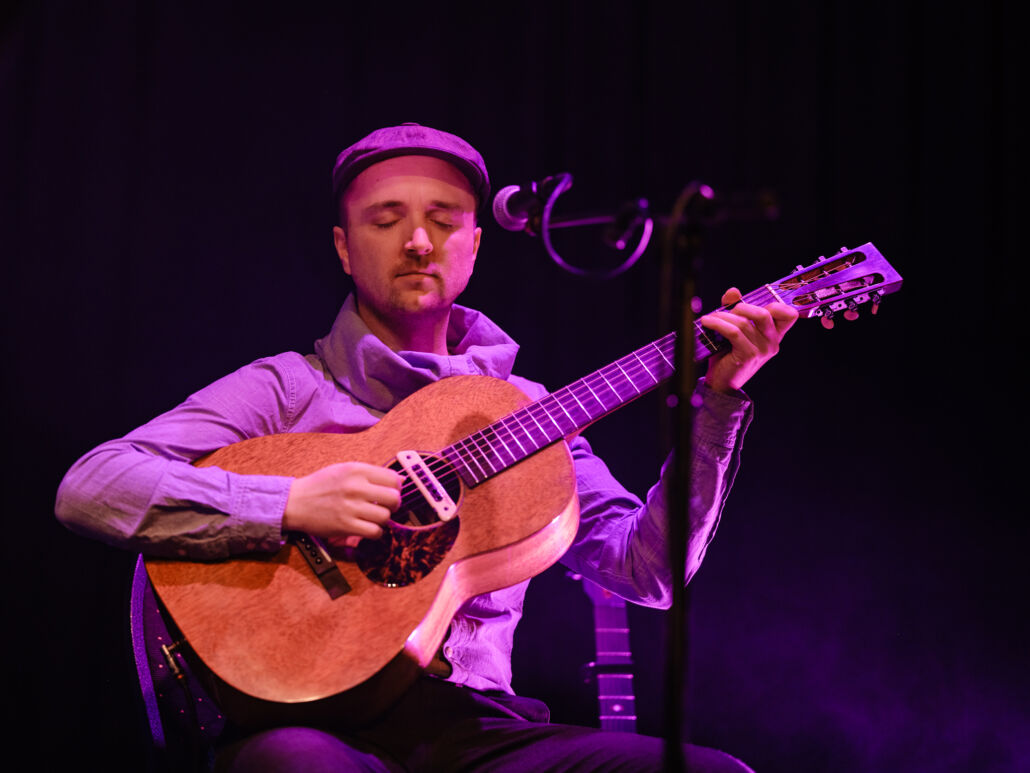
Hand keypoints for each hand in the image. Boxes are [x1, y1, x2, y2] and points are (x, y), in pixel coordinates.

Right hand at [283, 462, 400, 540]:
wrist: (295, 502)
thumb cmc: (321, 486)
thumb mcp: (344, 469)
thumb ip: (370, 473)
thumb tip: (401, 481)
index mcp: (356, 470)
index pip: (394, 479)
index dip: (396, 488)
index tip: (390, 492)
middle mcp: (355, 487)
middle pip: (394, 498)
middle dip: (393, 505)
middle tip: (385, 507)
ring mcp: (351, 507)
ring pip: (385, 517)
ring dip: (383, 519)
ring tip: (372, 517)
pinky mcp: (346, 525)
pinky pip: (374, 532)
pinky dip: (375, 532)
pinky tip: (367, 527)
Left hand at [700, 287, 797, 392]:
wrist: (721, 382)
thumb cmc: (729, 354)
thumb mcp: (735, 329)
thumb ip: (736, 309)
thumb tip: (733, 291)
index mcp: (774, 335)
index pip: (790, 315)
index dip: (777, 304)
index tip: (755, 303)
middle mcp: (772, 343)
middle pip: (766, 313)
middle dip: (743, 307)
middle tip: (728, 311)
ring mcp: (762, 350)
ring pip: (744, 322)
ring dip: (723, 316)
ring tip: (710, 318)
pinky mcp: (748, 355)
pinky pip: (733, 332)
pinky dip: (718, 324)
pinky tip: (707, 322)